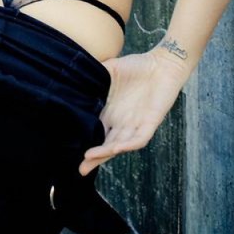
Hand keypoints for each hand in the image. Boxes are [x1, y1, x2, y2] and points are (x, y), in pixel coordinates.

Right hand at [79, 47, 190, 175]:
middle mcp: (121, 122)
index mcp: (110, 113)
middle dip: (94, 158)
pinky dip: (128, 144)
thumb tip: (72, 72)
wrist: (162, 64)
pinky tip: (116, 148)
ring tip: (91, 157)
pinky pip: (139, 139)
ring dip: (106, 152)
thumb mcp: (110, 68)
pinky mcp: (151, 122)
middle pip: (106, 145)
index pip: (95, 133)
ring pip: (120, 145)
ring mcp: (136, 124)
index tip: (71, 151)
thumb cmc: (138, 66)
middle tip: (80, 169)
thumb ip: (93, 73)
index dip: (85, 143)